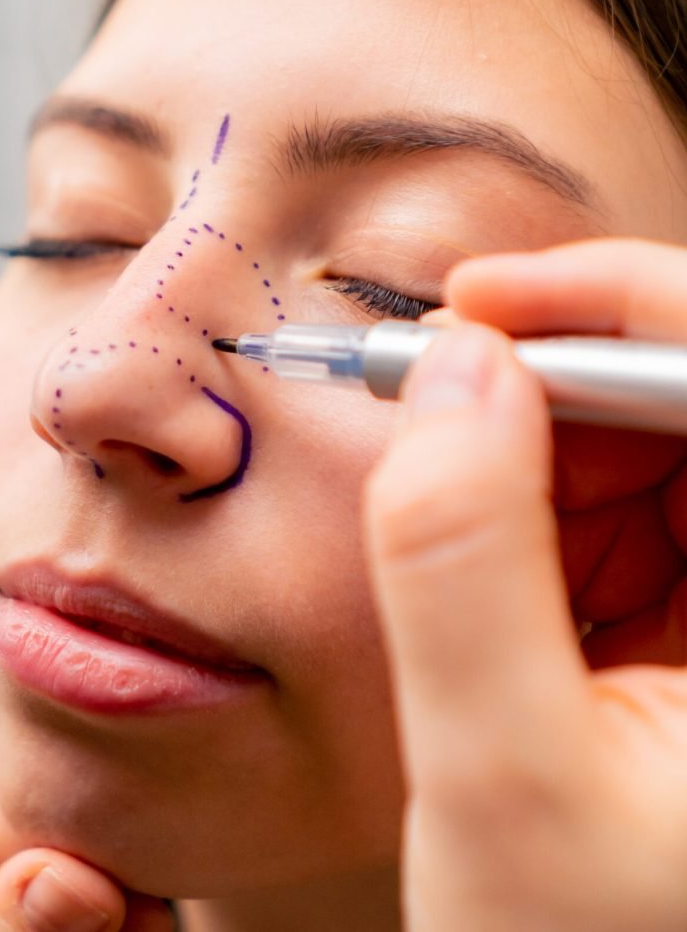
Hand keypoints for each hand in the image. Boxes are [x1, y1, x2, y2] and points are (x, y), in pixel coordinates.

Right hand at [364, 238, 686, 931]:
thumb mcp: (498, 780)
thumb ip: (459, 556)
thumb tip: (447, 372)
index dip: (619, 306)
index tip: (475, 305)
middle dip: (557, 378)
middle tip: (429, 389)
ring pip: (657, 447)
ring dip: (537, 446)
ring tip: (450, 502)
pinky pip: (633, 511)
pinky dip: (542, 505)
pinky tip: (492, 553)